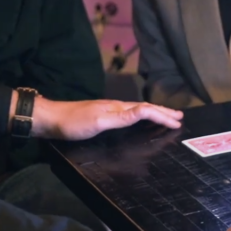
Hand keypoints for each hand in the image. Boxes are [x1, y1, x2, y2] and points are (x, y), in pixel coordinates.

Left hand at [31, 98, 182, 140]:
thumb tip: (145, 111)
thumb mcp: (98, 122)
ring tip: (165, 117)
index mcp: (118, 107)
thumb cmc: (73, 123)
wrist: (51, 119)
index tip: (178, 123)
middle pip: (144, 108)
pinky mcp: (102, 116)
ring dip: (154, 113)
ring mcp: (109, 110)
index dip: (162, 116)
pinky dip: (141, 117)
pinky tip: (139, 120)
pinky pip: (129, 115)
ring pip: (138, 110)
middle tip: (179, 117)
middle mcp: (116, 106)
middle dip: (163, 112)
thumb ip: (122, 117)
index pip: (146, 110)